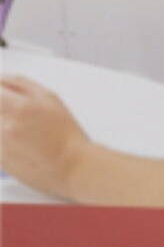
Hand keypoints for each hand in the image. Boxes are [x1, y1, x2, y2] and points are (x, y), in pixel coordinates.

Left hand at [0, 75, 93, 197]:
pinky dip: (4, 142)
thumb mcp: (50, 98)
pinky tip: (20, 145)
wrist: (74, 167)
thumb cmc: (66, 134)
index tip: (4, 98)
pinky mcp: (0, 160)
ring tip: (21, 133)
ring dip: (3, 126)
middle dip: (3, 111)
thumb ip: (19, 83)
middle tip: (15, 115)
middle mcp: (6, 125)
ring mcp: (1, 144)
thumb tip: (0, 79)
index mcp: (18, 106)